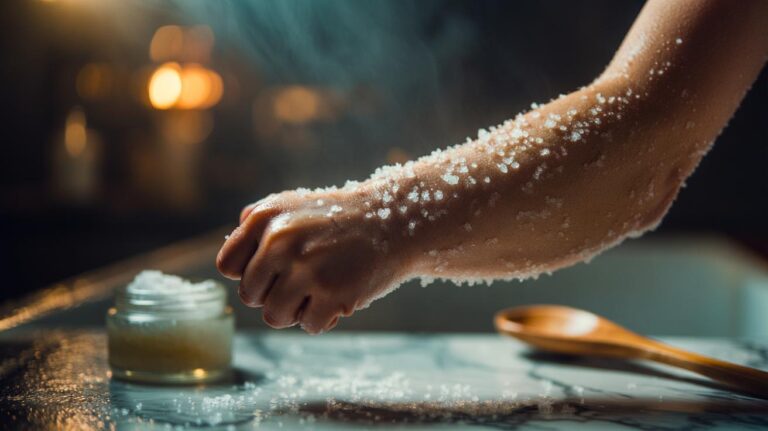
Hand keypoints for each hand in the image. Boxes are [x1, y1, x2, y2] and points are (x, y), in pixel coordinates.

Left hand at [216, 185, 409, 333]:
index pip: (228, 267)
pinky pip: (309, 326)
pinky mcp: (333, 293)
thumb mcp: (292, 205)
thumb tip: (231, 261)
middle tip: (302, 281)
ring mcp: (306, 268)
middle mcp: (280, 240)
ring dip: (296, 311)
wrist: (394, 221)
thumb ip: (256, 224)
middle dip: (274, 294)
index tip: (275, 269)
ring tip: (318, 290)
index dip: (251, 273)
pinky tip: (339, 296)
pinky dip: (324, 318)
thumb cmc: (339, 218)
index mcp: (264, 218)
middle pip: (250, 296)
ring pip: (274, 316)